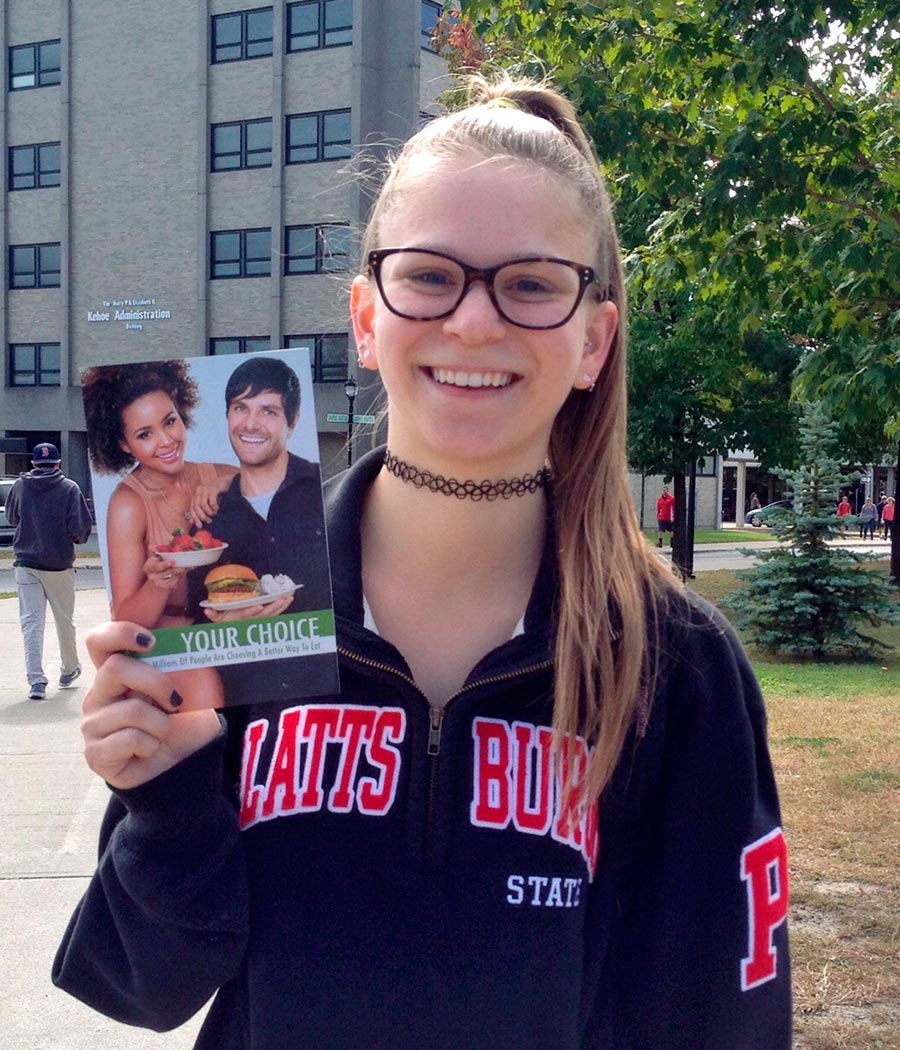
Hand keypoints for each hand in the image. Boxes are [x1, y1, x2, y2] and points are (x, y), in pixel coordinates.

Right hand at [82, 623, 220, 789]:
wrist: (183, 765)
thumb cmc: (183, 723)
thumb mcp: (191, 690)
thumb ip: (182, 667)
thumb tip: (190, 639)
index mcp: (119, 673)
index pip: (99, 641)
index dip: (119, 633)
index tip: (150, 642)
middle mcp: (99, 694)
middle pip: (115, 668)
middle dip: (156, 682)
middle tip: (175, 701)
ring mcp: (93, 723)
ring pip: (131, 709)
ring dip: (161, 723)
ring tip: (162, 732)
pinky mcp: (95, 752)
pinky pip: (130, 738)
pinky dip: (151, 744)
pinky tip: (149, 750)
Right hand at [143, 552, 184, 591]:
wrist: (157, 575)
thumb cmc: (157, 562)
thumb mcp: (154, 556)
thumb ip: (155, 551)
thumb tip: (154, 545)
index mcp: (148, 567)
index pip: (157, 567)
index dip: (165, 565)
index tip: (173, 561)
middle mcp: (151, 576)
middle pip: (167, 573)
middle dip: (177, 569)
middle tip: (185, 565)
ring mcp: (158, 583)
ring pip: (172, 578)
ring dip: (180, 573)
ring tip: (185, 568)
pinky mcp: (165, 587)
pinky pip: (175, 583)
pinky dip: (180, 578)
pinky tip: (182, 573)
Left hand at [189, 483, 222, 527]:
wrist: (228, 482)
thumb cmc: (218, 493)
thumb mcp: (208, 502)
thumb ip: (200, 510)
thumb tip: (191, 521)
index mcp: (196, 494)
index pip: (192, 508)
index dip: (194, 518)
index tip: (199, 526)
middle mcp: (199, 490)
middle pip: (196, 507)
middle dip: (202, 516)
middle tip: (209, 521)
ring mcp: (206, 488)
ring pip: (203, 505)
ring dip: (209, 512)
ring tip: (215, 514)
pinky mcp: (213, 488)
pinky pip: (211, 502)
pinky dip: (215, 508)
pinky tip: (218, 509)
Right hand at [203, 593, 293, 621]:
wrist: (233, 635)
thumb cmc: (226, 622)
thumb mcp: (218, 619)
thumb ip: (213, 615)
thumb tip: (207, 610)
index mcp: (240, 619)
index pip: (246, 615)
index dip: (252, 611)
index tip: (259, 606)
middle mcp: (251, 621)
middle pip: (264, 615)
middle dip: (273, 607)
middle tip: (282, 598)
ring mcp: (259, 621)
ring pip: (272, 614)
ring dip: (281, 607)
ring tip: (289, 597)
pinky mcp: (265, 619)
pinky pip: (275, 614)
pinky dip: (282, 608)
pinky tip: (289, 600)